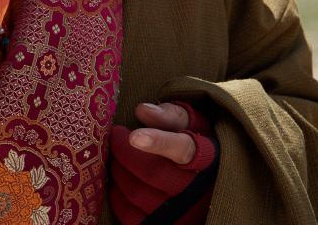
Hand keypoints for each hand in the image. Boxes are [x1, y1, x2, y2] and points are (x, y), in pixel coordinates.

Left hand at [109, 101, 218, 224]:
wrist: (209, 182)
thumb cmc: (195, 144)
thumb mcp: (192, 123)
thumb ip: (169, 115)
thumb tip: (142, 110)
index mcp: (204, 156)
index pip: (182, 149)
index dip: (158, 142)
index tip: (134, 136)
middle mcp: (195, 189)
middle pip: (151, 172)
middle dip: (125, 152)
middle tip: (116, 136)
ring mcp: (181, 212)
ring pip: (138, 193)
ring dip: (118, 172)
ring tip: (117, 157)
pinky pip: (131, 216)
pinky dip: (118, 196)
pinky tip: (119, 181)